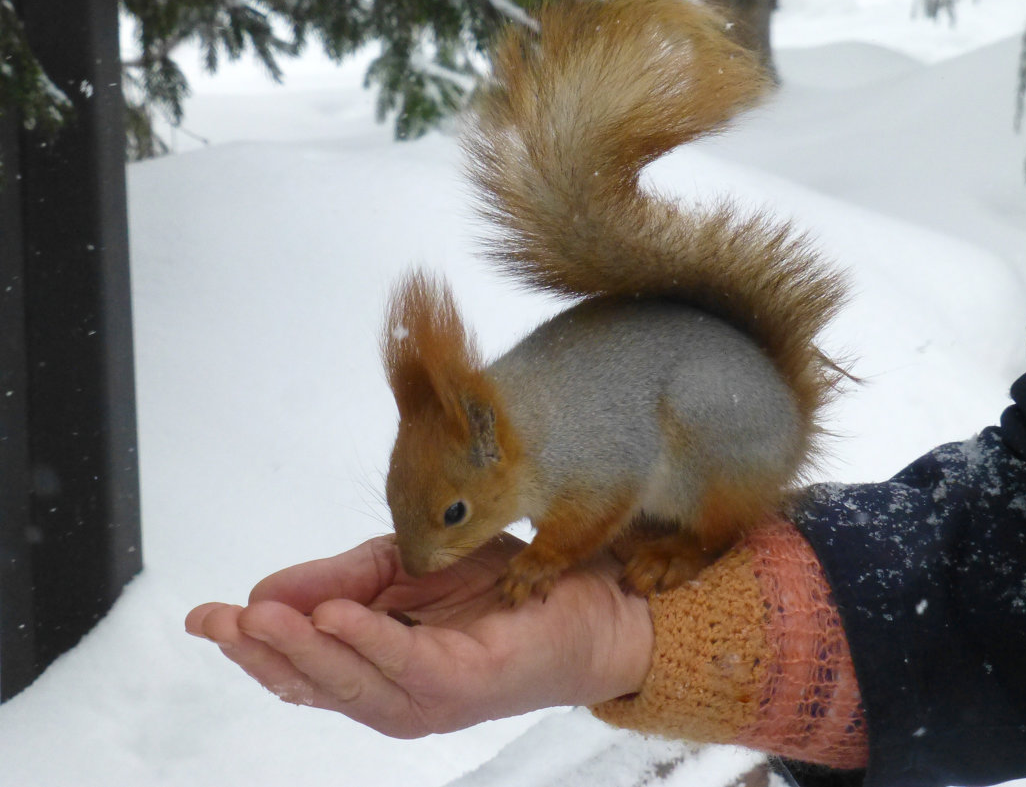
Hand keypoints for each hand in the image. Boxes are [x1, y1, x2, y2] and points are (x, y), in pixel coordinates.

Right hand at [185, 534, 652, 737]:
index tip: (202, 617)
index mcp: (373, 665)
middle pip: (311, 681)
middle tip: (218, 619)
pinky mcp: (462, 682)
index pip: (297, 665)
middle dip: (260, 650)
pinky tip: (332, 617)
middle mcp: (393, 691)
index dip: (248, 643)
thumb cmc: (499, 588)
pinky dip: (365, 640)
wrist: (584, 600)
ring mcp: (427, 695)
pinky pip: (404, 663)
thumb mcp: (403, 569)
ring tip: (258, 617)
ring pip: (348, 680)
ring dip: (300, 648)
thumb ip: (341, 580)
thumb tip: (266, 591)